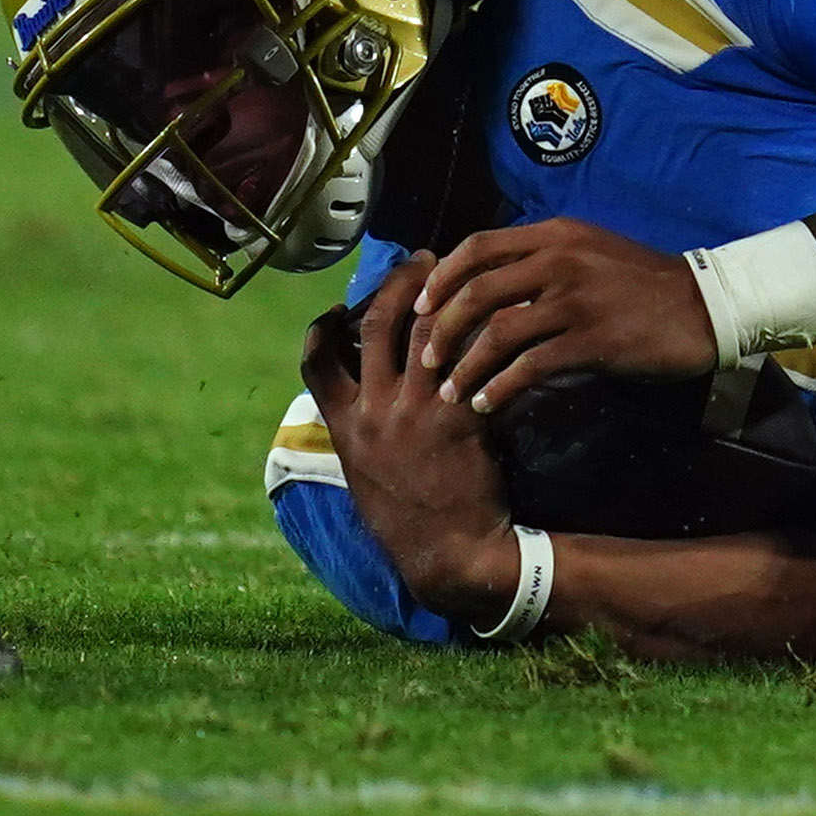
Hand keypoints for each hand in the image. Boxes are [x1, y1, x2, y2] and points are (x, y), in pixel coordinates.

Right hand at [323, 272, 524, 625]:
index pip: (314, 361)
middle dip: (396, 285)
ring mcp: (415, 413)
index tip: (340, 303)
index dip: (322, 325)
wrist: (449, 555)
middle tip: (422, 260)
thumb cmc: (408, 520)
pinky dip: (483, 329)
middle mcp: (373, 413)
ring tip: (465, 273)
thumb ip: (356, 435)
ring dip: (445, 295)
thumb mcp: (363, 478)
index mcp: (343, 427)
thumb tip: (354, 405)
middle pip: (374, 328)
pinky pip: (469, 358)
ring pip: (425, 332)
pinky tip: (501, 311)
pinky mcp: (458, 418)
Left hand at [408, 213, 715, 410]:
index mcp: (555, 234)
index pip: (478, 247)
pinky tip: (488, 404)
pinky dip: (499, 388)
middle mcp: (559, 259)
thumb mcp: (590, 253)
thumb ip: (543, 261)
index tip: (421, 308)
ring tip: (451, 393)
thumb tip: (488, 286)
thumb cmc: (643, 282)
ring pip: (496, 333)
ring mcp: (575, 299)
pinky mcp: (590, 339)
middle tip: (426, 360)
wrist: (702, 306)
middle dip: (440, 330)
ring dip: (465, 367)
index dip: (441, 278)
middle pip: (476, 292)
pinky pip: (529, 366)